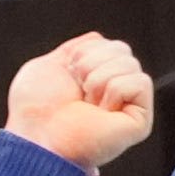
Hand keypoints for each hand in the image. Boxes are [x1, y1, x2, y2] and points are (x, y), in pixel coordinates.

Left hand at [4, 34, 155, 170]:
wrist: (36, 137)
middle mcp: (113, 91)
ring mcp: (128, 106)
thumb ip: (73, 48)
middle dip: (92, 63)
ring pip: (131, 63)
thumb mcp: (48, 65)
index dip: (84, 52)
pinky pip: (140, 82)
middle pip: (122, 49)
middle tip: (78, 92)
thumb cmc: (34, 110)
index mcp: (94, 78)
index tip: (68, 76)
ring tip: (87, 104)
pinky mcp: (140, 120)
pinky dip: (114, 91)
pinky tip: (101, 112)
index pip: (108, 43)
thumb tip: (98, 39)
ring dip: (98, 79)